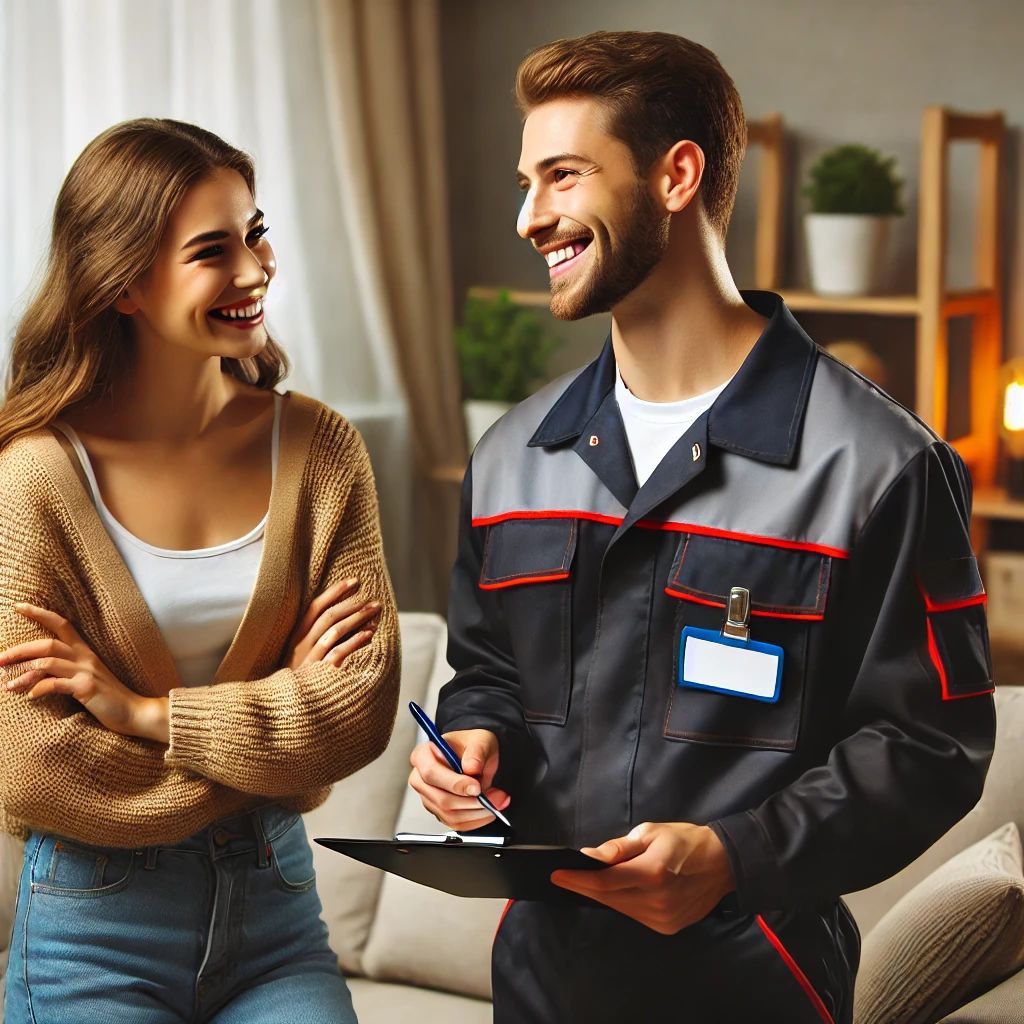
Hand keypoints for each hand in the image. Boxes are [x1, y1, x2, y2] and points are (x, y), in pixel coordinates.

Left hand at [0, 603, 167, 740]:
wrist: (134, 712)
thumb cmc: (108, 698)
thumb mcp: (87, 678)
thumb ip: (66, 671)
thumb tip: (36, 672)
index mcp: (85, 651)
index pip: (62, 624)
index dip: (40, 613)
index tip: (18, 606)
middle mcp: (85, 657)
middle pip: (47, 643)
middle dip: (19, 650)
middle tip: (0, 660)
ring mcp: (86, 672)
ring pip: (47, 662)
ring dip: (23, 673)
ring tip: (8, 685)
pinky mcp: (86, 688)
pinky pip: (55, 684)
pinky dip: (39, 689)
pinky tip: (31, 697)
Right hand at [287, 577, 380, 668]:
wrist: (285, 705)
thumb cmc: (299, 676)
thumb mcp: (303, 653)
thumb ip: (319, 635)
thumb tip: (346, 615)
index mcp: (296, 636)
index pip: (315, 607)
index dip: (335, 592)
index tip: (354, 581)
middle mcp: (301, 644)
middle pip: (328, 617)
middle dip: (353, 604)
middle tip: (373, 600)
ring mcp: (309, 658)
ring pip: (334, 631)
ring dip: (357, 618)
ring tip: (375, 611)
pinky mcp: (318, 673)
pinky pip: (338, 653)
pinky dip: (355, 642)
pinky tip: (369, 635)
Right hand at [408, 728, 509, 829]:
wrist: (476, 757)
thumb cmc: (472, 746)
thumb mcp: (479, 740)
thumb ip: (476, 752)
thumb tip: (471, 767)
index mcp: (423, 755)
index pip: (431, 773)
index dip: (454, 783)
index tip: (476, 787)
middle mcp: (421, 778)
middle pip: (441, 799)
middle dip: (472, 801)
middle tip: (495, 795)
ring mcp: (428, 798)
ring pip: (450, 814)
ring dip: (477, 812)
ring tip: (496, 800)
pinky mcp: (439, 812)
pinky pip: (456, 823)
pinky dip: (477, 819)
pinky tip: (489, 808)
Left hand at [551, 822, 735, 934]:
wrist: (724, 864)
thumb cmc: (685, 841)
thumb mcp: (650, 832)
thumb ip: (618, 848)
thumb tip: (590, 857)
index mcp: (652, 873)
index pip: (604, 882)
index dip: (577, 880)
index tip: (556, 875)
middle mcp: (657, 901)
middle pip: (609, 898)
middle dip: (586, 887)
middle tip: (567, 875)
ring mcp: (664, 918)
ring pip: (620, 908)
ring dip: (605, 895)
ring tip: (592, 881)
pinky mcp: (668, 927)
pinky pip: (635, 915)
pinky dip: (623, 903)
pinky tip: (618, 891)